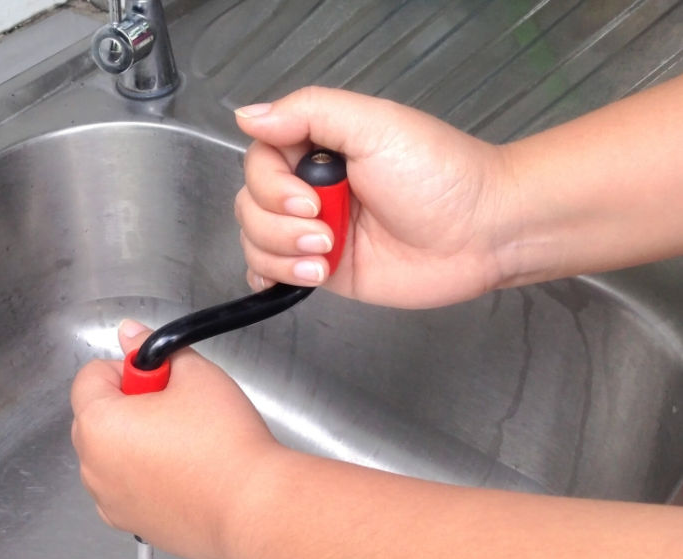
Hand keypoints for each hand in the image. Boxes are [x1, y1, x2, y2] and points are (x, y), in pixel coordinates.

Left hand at [70, 320, 277, 558]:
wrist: (252, 507)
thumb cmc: (224, 443)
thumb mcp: (194, 374)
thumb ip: (154, 349)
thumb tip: (131, 334)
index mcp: (98, 424)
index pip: (90, 377)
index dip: (127, 369)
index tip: (159, 378)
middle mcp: (92, 466)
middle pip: (95, 417)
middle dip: (128, 405)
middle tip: (174, 409)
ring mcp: (108, 500)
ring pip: (109, 455)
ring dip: (133, 442)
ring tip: (182, 444)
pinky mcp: (130, 524)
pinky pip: (123, 488)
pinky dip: (142, 477)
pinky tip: (181, 474)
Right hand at [234, 86, 515, 308]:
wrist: (482, 232)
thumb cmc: (440, 174)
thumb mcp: (375, 125)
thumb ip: (309, 112)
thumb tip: (247, 115)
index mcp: (319, 147)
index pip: (259, 161)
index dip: (271, 186)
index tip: (310, 199)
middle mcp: (311, 187)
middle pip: (250, 204)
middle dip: (278, 224)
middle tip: (326, 232)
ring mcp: (314, 231)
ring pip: (255, 240)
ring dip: (281, 253)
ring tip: (327, 257)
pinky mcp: (323, 270)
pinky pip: (270, 273)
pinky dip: (272, 275)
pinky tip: (300, 275)